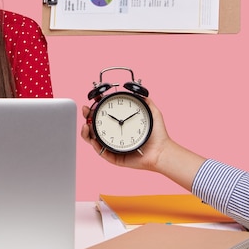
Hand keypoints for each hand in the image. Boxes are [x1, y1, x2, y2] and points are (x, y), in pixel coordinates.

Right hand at [81, 97, 205, 190]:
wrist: (162, 151)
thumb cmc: (158, 135)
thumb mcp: (152, 113)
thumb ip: (146, 101)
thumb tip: (139, 92)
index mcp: (120, 125)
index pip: (104, 115)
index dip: (97, 108)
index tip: (94, 100)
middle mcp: (114, 135)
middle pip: (94, 126)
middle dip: (87, 117)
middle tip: (86, 110)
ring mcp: (113, 146)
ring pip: (93, 139)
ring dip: (86, 132)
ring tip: (86, 125)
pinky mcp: (114, 157)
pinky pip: (101, 152)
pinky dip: (96, 146)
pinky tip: (94, 139)